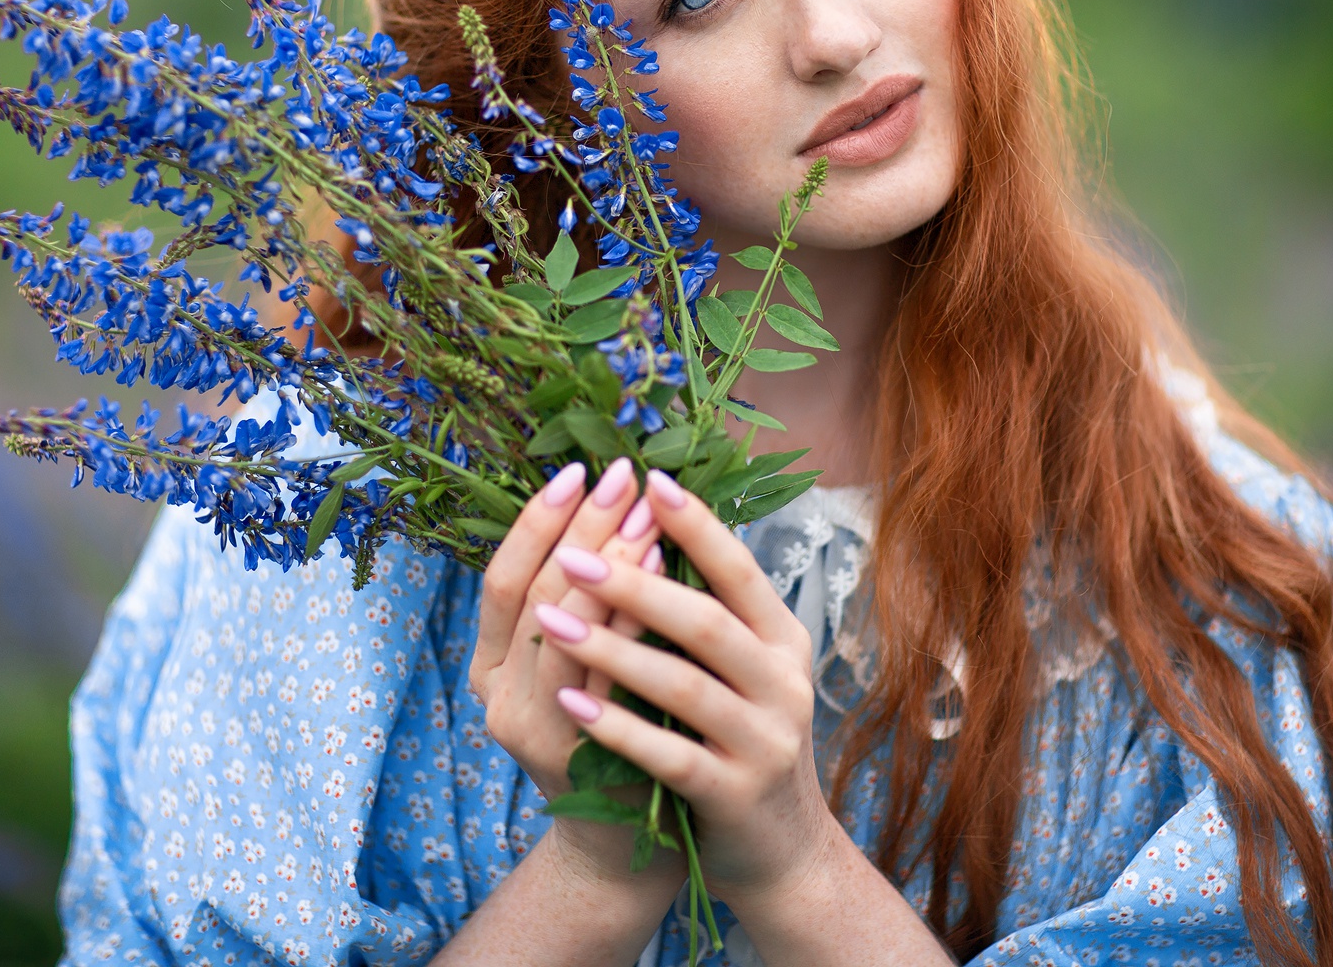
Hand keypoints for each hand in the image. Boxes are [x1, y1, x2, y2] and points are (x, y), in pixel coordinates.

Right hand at [467, 457, 683, 888]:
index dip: (538, 522)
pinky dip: (631, 626)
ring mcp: (532, 733)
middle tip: (624, 479)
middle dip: (580, 530)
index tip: (580, 470)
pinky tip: (666, 583)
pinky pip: (604, 678)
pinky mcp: (577, 760)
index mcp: (490, 666)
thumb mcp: (586, 662)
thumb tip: (626, 506)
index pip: (502, 578)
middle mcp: (498, 699)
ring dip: (607, 571)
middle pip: (532, 595)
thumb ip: (590, 602)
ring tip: (646, 520)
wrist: (631, 847)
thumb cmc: (617, 733)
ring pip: (561, 636)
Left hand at [532, 469, 840, 902]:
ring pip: (684, 687)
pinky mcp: (733, 796)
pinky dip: (617, 728)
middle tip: (573, 552)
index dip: (696, 525)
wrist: (783, 853)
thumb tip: (646, 525)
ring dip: (612, 649)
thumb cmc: (743, 740)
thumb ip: (711, 610)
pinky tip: (569, 703)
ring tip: (549, 620)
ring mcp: (763, 743)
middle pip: (707, 621)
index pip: (738, 570)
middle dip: (636, 582)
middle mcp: (783, 684)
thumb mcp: (747, 669)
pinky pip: (670, 757)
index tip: (647, 479)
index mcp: (782, 639)